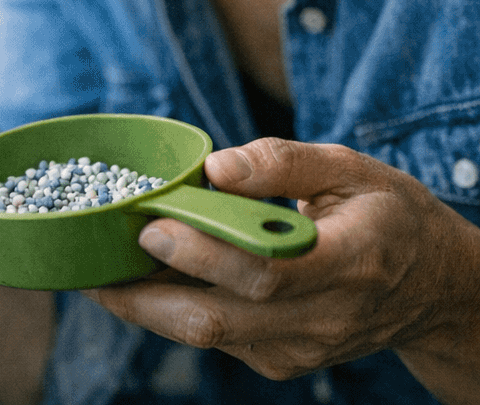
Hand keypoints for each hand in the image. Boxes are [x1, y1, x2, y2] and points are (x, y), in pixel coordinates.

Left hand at [86, 138, 479, 394]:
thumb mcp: (352, 168)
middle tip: (92, 256)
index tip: (150, 225)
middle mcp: (322, 318)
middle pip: (218, 319)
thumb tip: (214, 167)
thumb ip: (282, 162)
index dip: (202, 253)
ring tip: (95, 264)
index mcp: (349, 263)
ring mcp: (298, 350)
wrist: (432, 289)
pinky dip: (167, 309)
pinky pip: (212, 338)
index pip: (266, 272)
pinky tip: (138, 276)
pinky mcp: (278, 362)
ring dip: (142, 303)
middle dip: (143, 291)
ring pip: (204, 336)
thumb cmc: (386, 214)